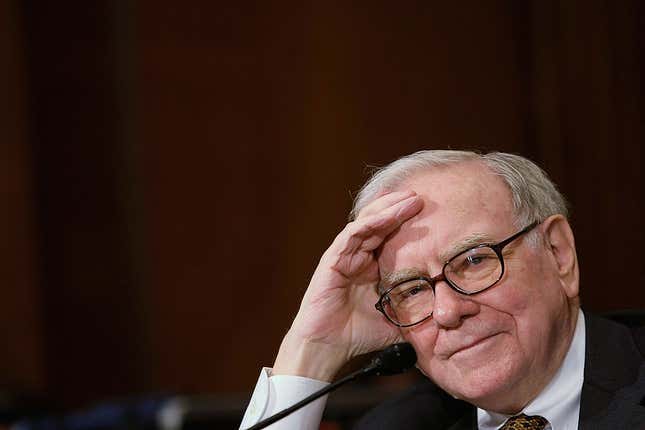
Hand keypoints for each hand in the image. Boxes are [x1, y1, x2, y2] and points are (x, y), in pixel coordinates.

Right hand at [273, 190, 422, 380]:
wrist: (328, 349)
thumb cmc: (359, 335)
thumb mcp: (399, 319)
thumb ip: (419, 311)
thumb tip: (452, 313)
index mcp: (372, 267)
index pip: (392, 236)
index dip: (409, 223)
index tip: (434, 214)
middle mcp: (358, 257)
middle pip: (380, 223)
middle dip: (401, 208)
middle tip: (423, 197)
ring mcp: (344, 256)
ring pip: (367, 222)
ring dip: (388, 209)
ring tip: (409, 199)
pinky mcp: (332, 260)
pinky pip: (352, 235)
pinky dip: (369, 223)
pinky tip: (386, 216)